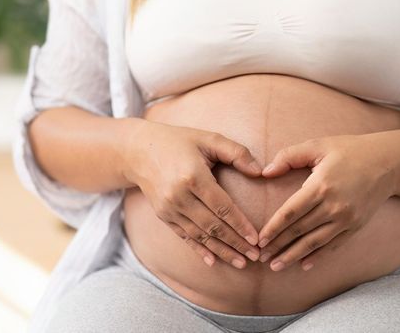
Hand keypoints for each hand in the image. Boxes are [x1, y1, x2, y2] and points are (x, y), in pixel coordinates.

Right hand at [122, 120, 261, 268]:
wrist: (139, 151)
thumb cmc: (180, 141)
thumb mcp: (209, 138)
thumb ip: (237, 153)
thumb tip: (261, 172)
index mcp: (193, 177)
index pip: (222, 207)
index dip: (240, 225)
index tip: (256, 239)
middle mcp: (179, 196)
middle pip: (213, 226)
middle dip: (235, 243)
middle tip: (255, 256)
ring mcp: (169, 208)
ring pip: (200, 236)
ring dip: (221, 251)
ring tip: (241, 262)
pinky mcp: (163, 216)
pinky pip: (184, 236)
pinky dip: (199, 250)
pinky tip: (213, 261)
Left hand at [257, 133, 399, 271]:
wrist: (388, 163)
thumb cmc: (349, 151)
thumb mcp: (318, 145)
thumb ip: (289, 156)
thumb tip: (264, 172)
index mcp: (321, 185)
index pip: (291, 212)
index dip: (274, 228)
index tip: (260, 239)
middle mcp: (334, 206)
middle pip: (300, 230)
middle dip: (278, 245)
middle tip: (261, 257)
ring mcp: (346, 218)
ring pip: (315, 243)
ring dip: (293, 256)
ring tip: (276, 266)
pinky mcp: (356, 226)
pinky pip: (333, 246)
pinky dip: (318, 257)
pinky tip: (304, 265)